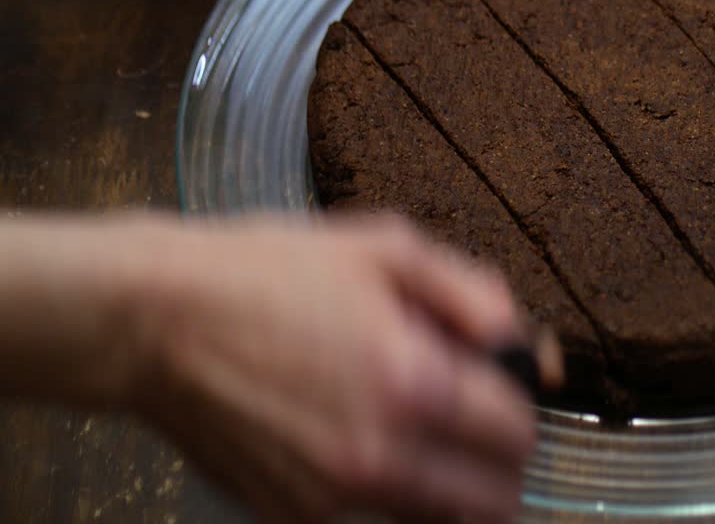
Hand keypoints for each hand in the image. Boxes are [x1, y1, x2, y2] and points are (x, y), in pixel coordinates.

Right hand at [118, 213, 540, 521]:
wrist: (155, 319)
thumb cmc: (271, 272)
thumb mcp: (388, 249)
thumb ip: (474, 297)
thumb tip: (528, 346)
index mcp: (416, 384)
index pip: (518, 436)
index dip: (521, 408)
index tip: (501, 388)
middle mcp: (382, 455)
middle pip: (495, 503)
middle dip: (500, 464)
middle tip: (476, 424)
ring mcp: (333, 496)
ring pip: (440, 523)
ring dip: (452, 489)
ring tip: (418, 433)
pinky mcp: (291, 516)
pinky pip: (370, 520)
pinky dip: (384, 492)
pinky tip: (353, 438)